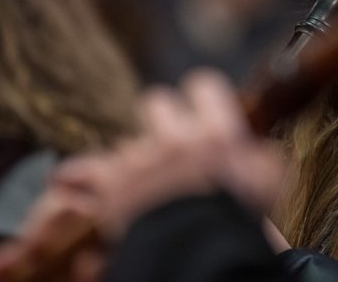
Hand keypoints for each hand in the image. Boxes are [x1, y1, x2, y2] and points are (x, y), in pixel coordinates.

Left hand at [0, 69, 284, 280]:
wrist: (197, 253)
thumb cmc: (236, 220)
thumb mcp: (270, 184)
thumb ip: (264, 157)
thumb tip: (258, 149)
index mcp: (214, 132)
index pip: (204, 84)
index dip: (203, 95)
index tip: (203, 105)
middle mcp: (173, 138)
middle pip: (157, 102)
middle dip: (163, 118)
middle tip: (172, 141)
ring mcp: (138, 159)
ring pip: (127, 142)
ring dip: (134, 158)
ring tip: (141, 181)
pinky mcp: (110, 184)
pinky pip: (83, 170)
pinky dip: (77, 175)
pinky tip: (67, 178)